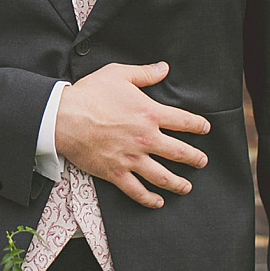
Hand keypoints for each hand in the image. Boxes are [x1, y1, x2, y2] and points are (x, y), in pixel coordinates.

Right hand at [53, 61, 209, 207]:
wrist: (64, 117)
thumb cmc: (89, 94)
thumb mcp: (118, 74)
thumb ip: (145, 73)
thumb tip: (164, 68)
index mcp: (150, 114)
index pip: (184, 121)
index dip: (198, 125)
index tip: (205, 128)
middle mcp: (146, 138)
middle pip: (180, 152)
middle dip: (195, 158)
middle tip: (202, 161)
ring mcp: (132, 158)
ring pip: (163, 176)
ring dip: (179, 183)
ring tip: (187, 187)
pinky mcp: (116, 172)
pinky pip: (137, 191)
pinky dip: (149, 199)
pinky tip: (158, 202)